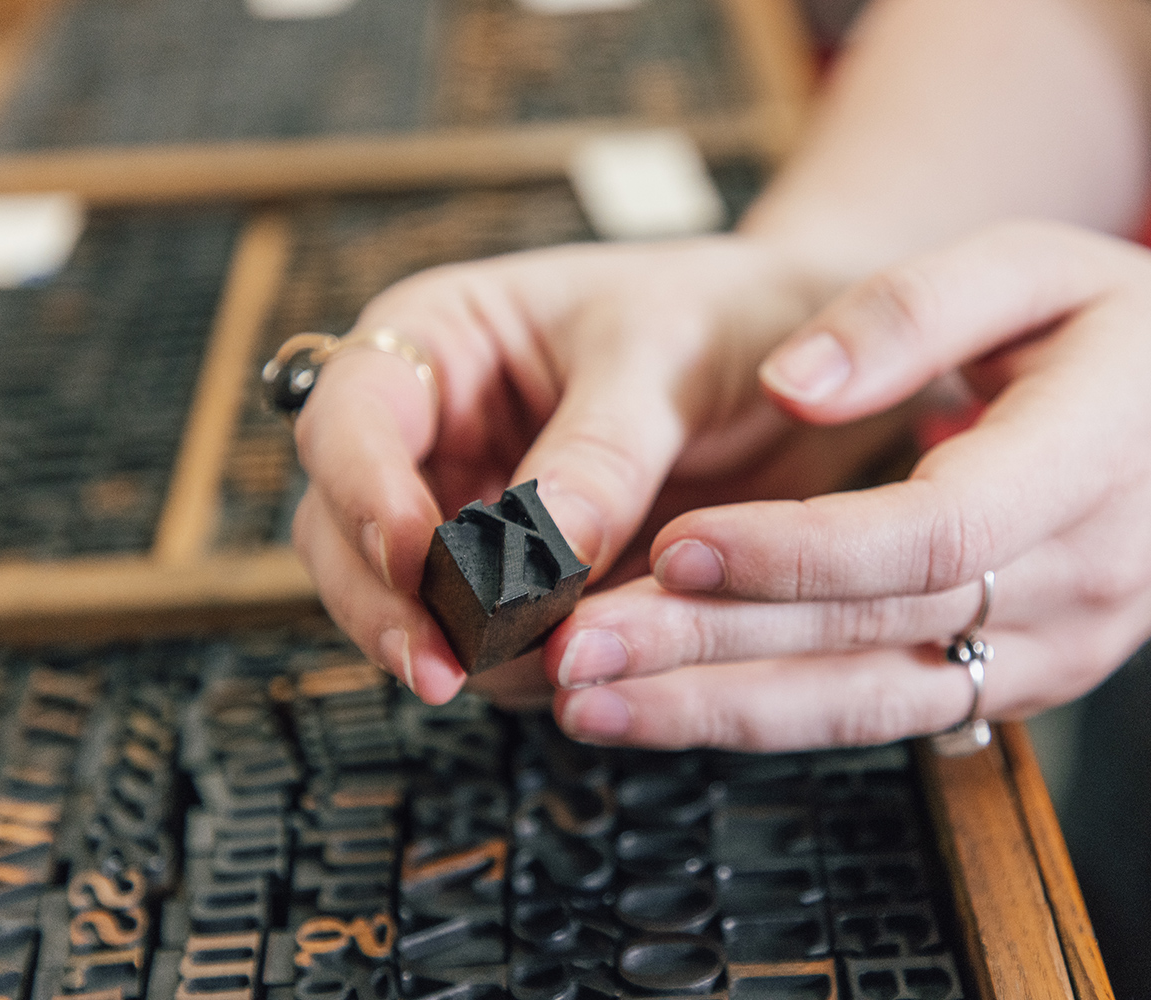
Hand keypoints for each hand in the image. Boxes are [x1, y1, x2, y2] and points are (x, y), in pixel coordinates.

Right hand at [290, 235, 910, 703]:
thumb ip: (600, 454)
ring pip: (409, 609)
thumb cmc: (719, 316)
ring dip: (464, 650)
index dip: (363, 495)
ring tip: (557, 661)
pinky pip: (498, 649)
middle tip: (446, 668)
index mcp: (438, 341)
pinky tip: (593, 671)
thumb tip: (537, 557)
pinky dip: (531, 671)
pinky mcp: (525, 590)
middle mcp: (435, 435)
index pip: (347, 419)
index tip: (419, 561)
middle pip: (343, 534)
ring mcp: (472, 521)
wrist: (806, 366)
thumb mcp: (660, 360)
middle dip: (390, 604)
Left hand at [545, 221, 1150, 749]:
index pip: (927, 536)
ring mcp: (1054, 654)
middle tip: (574, 655)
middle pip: (876, 636)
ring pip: (873, 705)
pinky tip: (679, 716)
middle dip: (714, 651)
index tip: (673, 545)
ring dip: (724, 714)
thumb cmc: (1137, 335)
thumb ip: (914, 310)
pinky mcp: (1026, 686)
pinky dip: (779, 720)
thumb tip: (786, 386)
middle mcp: (1074, 583)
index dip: (795, 553)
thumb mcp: (1046, 264)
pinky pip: (893, 715)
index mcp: (1086, 463)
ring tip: (593, 708)